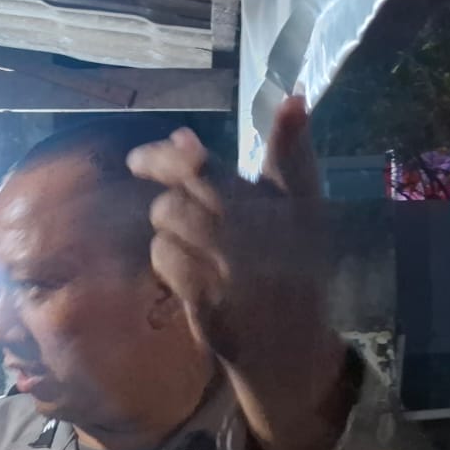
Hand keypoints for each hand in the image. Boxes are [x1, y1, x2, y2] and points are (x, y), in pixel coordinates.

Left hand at [127, 97, 346, 449]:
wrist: (291, 345)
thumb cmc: (294, 268)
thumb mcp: (305, 207)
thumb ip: (284, 154)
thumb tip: (270, 104)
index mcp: (283, 202)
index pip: (213, 168)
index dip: (173, 157)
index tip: (145, 155)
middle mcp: (257, 230)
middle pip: (177, 195)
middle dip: (167, 194)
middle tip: (171, 203)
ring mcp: (230, 266)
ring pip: (166, 223)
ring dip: (169, 231)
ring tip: (196, 246)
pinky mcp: (207, 297)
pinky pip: (164, 260)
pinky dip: (168, 264)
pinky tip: (190, 274)